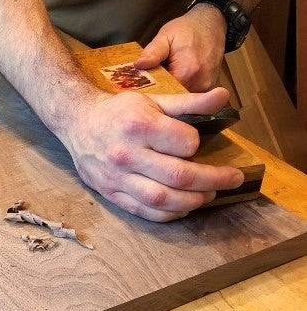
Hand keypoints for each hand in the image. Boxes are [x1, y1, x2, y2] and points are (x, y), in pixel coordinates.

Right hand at [63, 87, 243, 221]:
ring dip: (194, 200)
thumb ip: (189, 102)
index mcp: (138, 125)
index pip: (185, 143)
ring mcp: (117, 178)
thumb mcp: (153, 100)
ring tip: (209, 194)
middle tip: (233, 178)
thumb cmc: (119, 112)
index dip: (197, 145)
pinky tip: (184, 206)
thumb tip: (223, 97)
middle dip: (213, 180)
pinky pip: (145, 212)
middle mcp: (126, 154)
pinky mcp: (111, 193)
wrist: (78, 123)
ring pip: (164, 199)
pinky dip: (170, 213)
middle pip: (179, 176)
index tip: (196, 144)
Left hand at [134, 4, 226, 91]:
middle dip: (162, 92)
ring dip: (173, 91)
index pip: (163, 92)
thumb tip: (139, 65)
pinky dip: (182, 89)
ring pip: (182, 97)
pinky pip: (191, 94)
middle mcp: (199, 83)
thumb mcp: (165, 36)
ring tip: (165, 81)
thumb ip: (152, 52)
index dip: (152, 91)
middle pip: (173, 98)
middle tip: (153, 83)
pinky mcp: (209, 87)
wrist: (211, 23)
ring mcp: (207, 87)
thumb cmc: (187, 29)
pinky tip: (176, 80)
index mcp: (186, 72)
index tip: (143, 87)